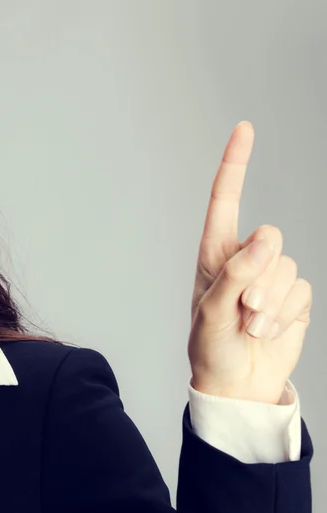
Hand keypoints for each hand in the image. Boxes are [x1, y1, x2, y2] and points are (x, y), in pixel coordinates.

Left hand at [188, 121, 312, 404]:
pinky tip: (266, 330)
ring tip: (250, 324)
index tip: (244, 129)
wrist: (237, 383)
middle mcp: (244, 258)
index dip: (235, 164)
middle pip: (269, 239)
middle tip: (242, 309)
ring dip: (270, 301)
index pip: (226, 200)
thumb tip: (265, 239)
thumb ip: (234, 276)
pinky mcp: (293, 296)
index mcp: (215, 253)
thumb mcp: (210, 314)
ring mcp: (271, 276)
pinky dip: (285, 313)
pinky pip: (302, 290)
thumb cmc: (210, 347)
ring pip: (286, 266)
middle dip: (259, 277)